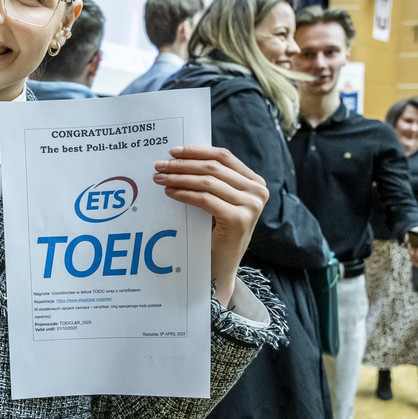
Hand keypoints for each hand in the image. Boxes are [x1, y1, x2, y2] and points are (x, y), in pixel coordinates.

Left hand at [153, 145, 268, 306]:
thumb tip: (180, 156)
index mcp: (255, 182)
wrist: (221, 267)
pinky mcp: (238, 220)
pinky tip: (170, 193)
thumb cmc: (216, 233)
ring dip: (179, 177)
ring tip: (160, 178)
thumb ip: (212, 180)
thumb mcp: (220, 201)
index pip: (223, 156)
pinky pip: (204, 199)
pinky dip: (184, 193)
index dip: (197, 151)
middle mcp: (258, 192)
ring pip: (207, 182)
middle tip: (159, 165)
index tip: (173, 151)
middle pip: (213, 167)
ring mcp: (251, 206)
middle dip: (183, 164)